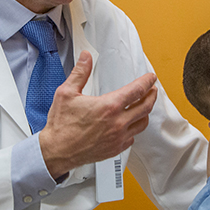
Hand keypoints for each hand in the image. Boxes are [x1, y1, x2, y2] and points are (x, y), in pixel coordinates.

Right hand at [39, 51, 157, 177]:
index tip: (150, 78)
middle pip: (145, 107)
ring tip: (143, 106)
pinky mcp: (115, 149)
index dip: (147, 82)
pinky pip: (132, 138)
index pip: (137, 90)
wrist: (57, 151)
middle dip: (151, 96)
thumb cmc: (61, 125)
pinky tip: (129, 126)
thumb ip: (80, 73)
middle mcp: (117, 123)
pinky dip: (134, 129)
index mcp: (109, 106)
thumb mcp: (67, 93)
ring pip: (142, 124)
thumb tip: (86, 58)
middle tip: (152, 90)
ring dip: (145, 113)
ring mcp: (118, 138)